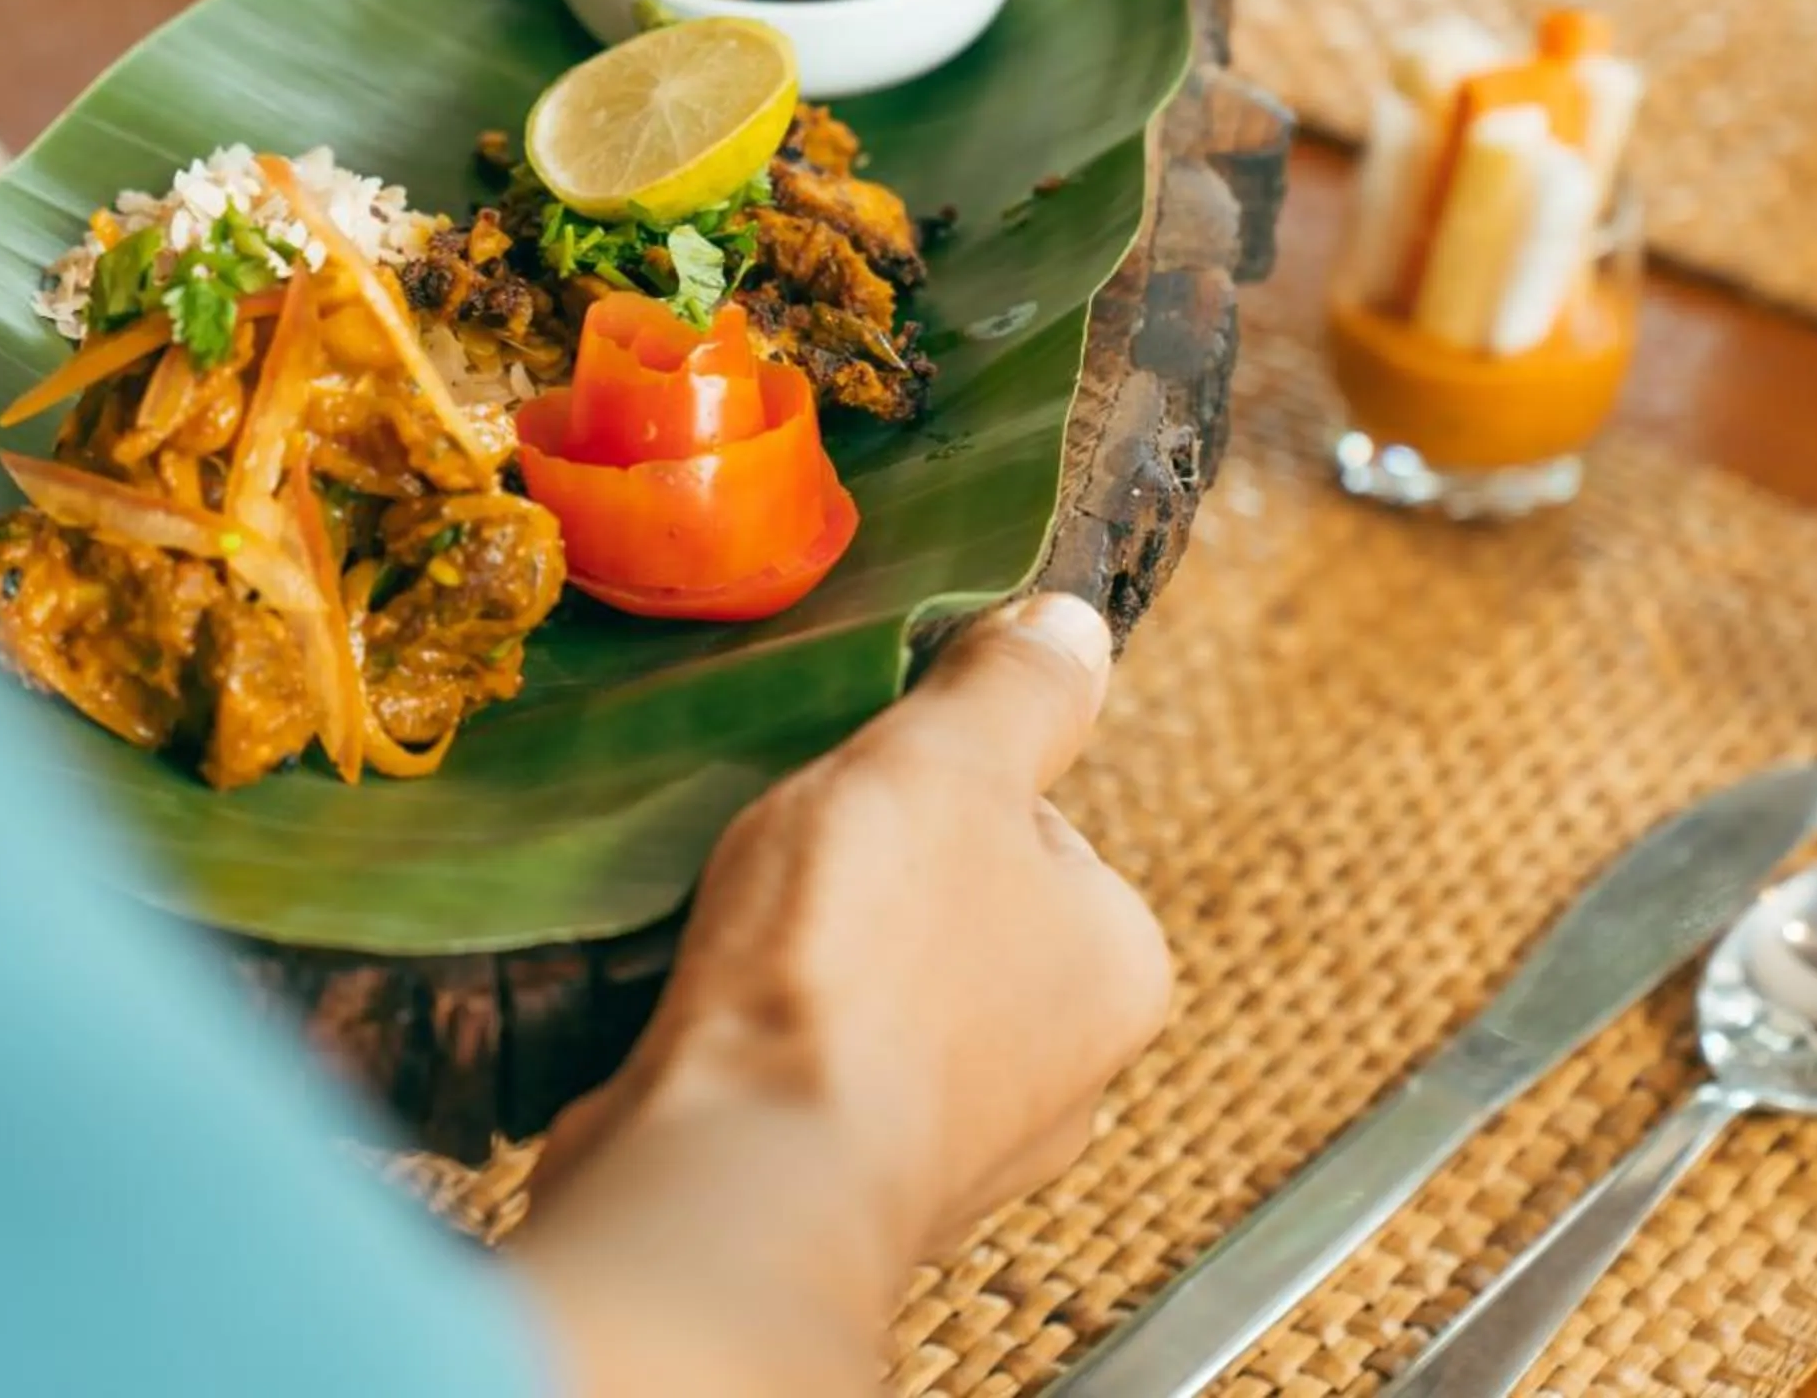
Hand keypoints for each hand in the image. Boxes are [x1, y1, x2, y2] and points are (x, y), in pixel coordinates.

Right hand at [534, 593, 1171, 1265]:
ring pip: (865, 991)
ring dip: (793, 953)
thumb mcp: (947, 766)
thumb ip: (1014, 693)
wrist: (732, 1177)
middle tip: (783, 849)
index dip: (933, 781)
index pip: (1032, 824)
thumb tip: (1070, 627)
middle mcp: (1059, 1075)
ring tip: (729, 929)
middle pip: (944, 907)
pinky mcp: (837, 1189)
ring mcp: (948, 1149)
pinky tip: (700, 1008)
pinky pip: (795, 1067)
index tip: (859, 784)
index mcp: (1116, 967)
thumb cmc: (860, 967)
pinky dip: (748, 1031)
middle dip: (858, 872)